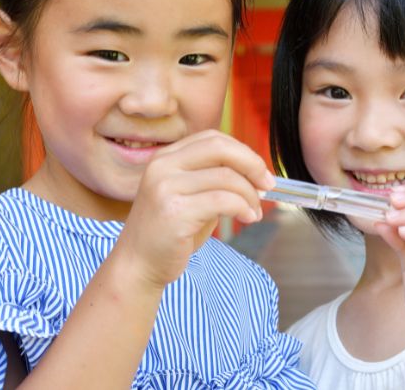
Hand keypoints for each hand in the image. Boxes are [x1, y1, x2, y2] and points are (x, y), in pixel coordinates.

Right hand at [115, 129, 273, 288]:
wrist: (138, 265)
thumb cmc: (168, 233)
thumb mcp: (188, 197)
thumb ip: (213, 180)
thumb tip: (255, 174)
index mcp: (165, 158)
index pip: (212, 138)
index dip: (243, 152)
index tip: (260, 172)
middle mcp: (162, 167)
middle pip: (220, 148)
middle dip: (252, 164)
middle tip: (267, 185)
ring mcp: (166, 188)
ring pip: (226, 177)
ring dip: (250, 195)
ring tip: (254, 212)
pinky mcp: (175, 212)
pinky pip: (223, 201)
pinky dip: (243, 207)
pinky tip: (248, 218)